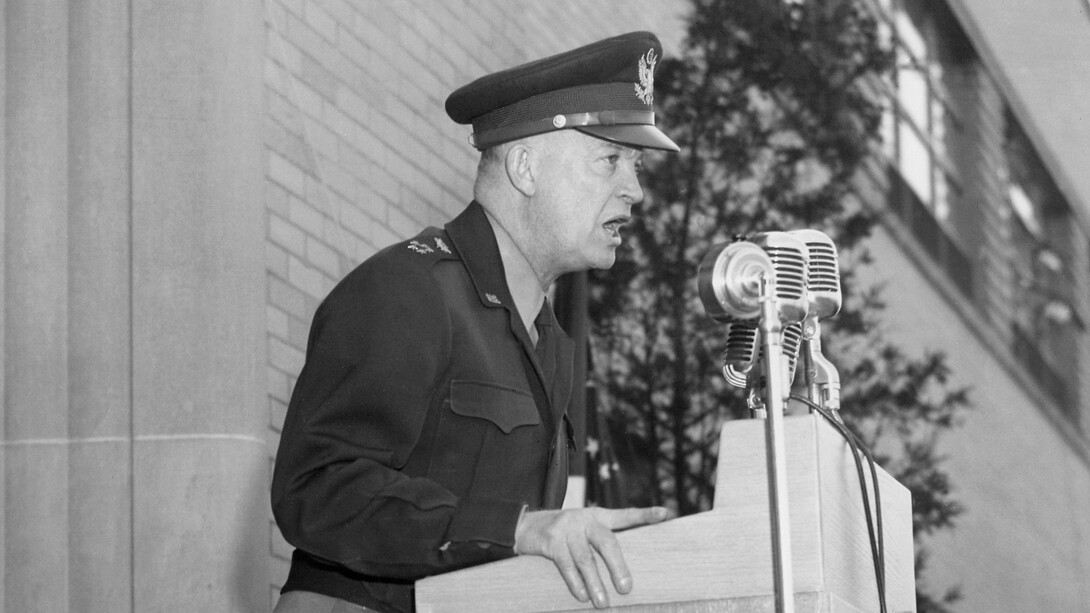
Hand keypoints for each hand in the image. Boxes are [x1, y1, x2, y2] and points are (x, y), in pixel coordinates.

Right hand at [513, 506, 669, 608]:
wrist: (524, 526)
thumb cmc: (563, 536)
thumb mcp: (583, 531)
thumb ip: (600, 544)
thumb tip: (623, 576)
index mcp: (597, 516)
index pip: (624, 516)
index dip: (644, 515)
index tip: (665, 514)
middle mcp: (584, 519)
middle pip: (606, 541)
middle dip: (618, 566)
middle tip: (626, 587)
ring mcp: (566, 528)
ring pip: (585, 559)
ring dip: (595, 583)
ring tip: (603, 602)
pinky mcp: (550, 540)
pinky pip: (565, 564)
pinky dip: (575, 582)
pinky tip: (581, 595)